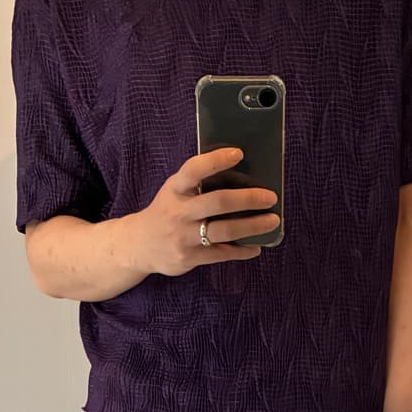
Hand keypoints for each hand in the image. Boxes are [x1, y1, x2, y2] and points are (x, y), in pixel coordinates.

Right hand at [126, 148, 279, 276]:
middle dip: (248, 198)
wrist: (138, 245)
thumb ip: (197, 184)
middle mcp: (179, 212)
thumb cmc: (166, 212)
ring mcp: (183, 237)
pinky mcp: (188, 258)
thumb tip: (239, 176)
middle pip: (218, 202)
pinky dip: (242, 251)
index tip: (239, 153)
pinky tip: (256, 246)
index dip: (216, 160)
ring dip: (252, 226)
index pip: (194, 169)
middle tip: (271, 197)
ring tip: (273, 221)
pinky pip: (221, 254)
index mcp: (175, 189)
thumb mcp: (174, 192)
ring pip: (224, 231)